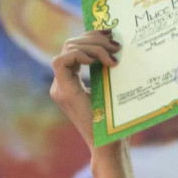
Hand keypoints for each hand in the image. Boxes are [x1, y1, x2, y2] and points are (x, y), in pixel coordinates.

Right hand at [48, 28, 119, 146]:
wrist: (109, 145)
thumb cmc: (115, 121)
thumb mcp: (111, 87)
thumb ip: (106, 70)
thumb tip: (118, 44)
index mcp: (71, 81)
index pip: (75, 47)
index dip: (91, 35)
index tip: (112, 32)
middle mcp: (62, 83)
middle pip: (71, 44)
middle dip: (94, 39)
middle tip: (116, 45)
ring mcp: (60, 88)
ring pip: (68, 49)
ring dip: (92, 47)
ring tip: (113, 57)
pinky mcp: (63, 92)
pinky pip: (61, 62)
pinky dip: (79, 55)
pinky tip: (97, 62)